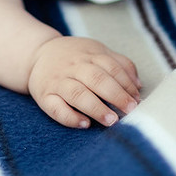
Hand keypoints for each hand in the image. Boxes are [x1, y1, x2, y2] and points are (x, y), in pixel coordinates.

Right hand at [27, 36, 141, 128]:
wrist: (36, 54)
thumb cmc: (74, 57)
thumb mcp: (95, 51)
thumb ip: (118, 64)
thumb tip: (139, 85)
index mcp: (89, 55)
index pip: (111, 67)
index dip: (126, 83)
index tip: (137, 99)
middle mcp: (74, 67)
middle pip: (96, 79)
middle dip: (115, 95)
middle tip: (130, 110)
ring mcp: (58, 81)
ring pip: (77, 93)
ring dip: (96, 107)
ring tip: (111, 120)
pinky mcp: (45, 96)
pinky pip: (56, 108)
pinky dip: (70, 117)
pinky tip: (84, 124)